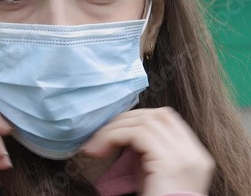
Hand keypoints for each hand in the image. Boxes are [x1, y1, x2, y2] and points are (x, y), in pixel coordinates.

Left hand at [83, 107, 214, 195]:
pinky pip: (137, 134)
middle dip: (124, 120)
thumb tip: (122, 133)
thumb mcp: (151, 174)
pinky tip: (100, 150)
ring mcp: (185, 157)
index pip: (166, 118)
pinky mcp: (170, 163)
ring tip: (95, 146)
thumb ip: (146, 152)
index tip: (114, 132)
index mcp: (194, 155)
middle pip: (156, 115)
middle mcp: (194, 153)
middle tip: (100, 136)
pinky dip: (114, 137)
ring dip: (114, 129)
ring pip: (144, 121)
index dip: (137, 118)